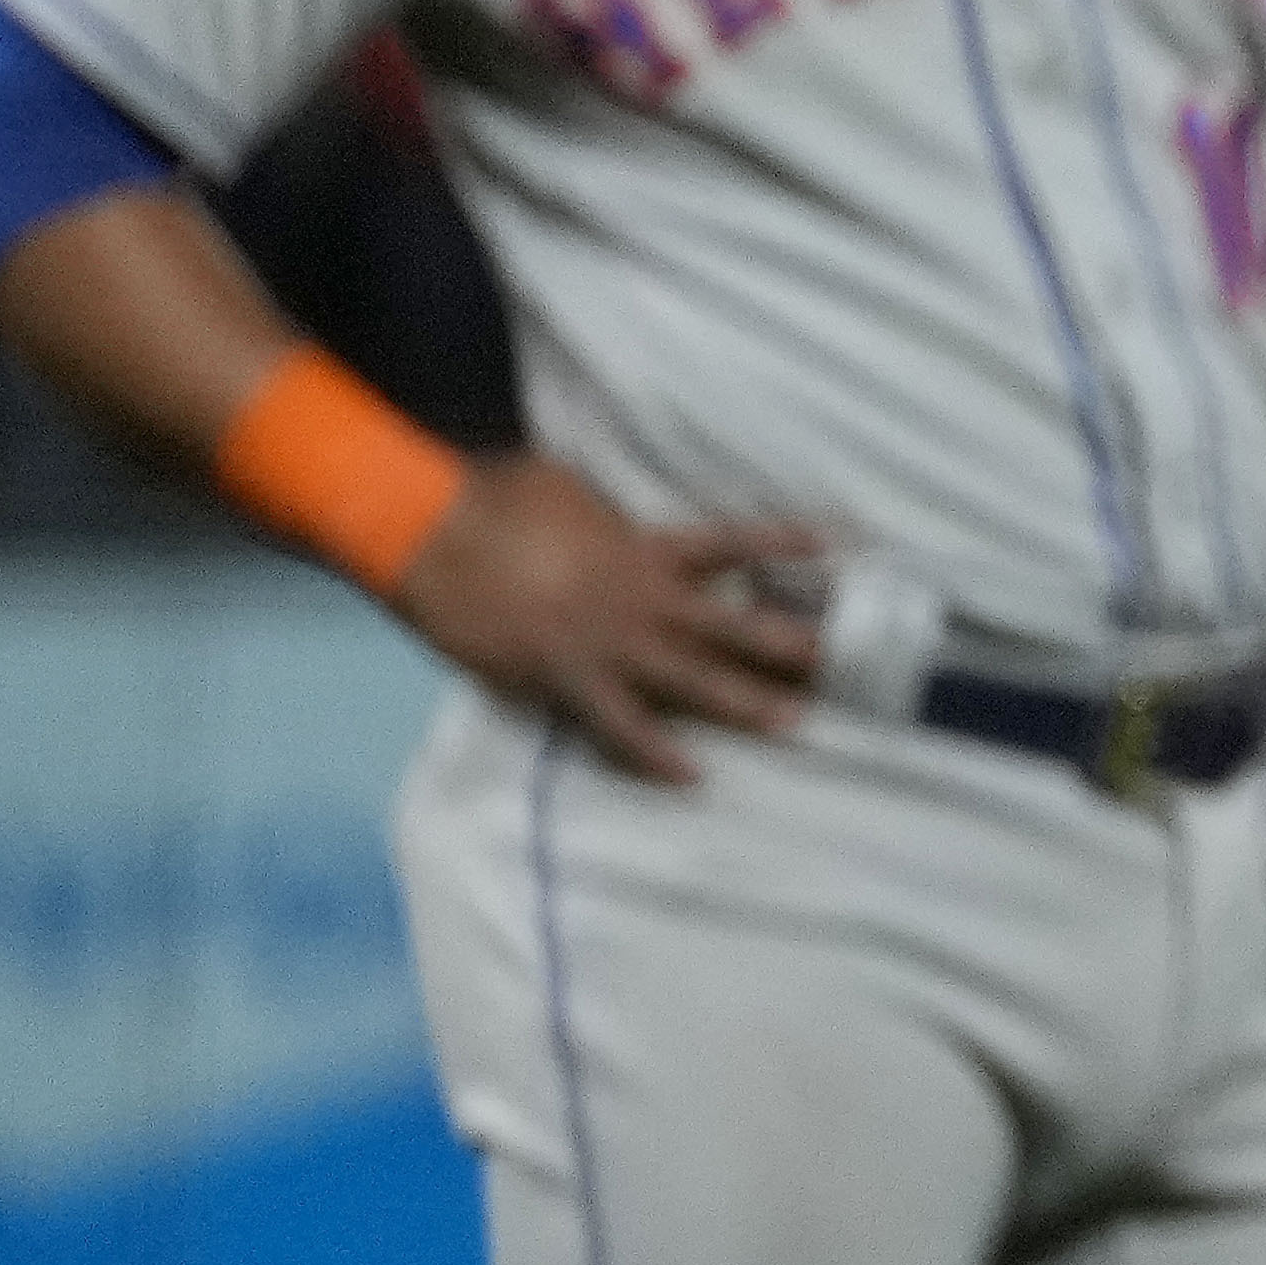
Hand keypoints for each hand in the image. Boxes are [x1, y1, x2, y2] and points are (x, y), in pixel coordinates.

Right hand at [389, 458, 821, 782]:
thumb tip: (608, 513)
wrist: (427, 534)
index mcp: (642, 548)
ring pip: (693, 679)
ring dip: (746, 703)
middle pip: (729, 625)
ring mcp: (607, 643)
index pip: (729, 542)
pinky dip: (655, 755)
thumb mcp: (563, 488)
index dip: (781, 543)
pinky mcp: (567, 679)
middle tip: (838, 661)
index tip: (834, 546)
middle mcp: (639, 598)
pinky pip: (621, 726)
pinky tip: (692, 776)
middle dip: (785, 644)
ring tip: (796, 723)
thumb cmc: (488, 499)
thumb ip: (603, 510)